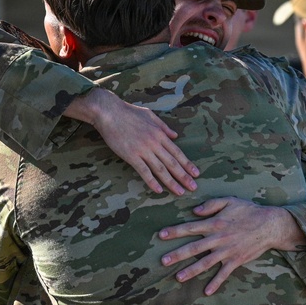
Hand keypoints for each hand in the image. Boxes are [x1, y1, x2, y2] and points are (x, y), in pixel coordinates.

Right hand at [67, 88, 198, 194]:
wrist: (109, 112)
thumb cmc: (128, 112)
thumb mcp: (150, 115)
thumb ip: (163, 126)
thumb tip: (175, 136)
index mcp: (160, 133)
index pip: (177, 152)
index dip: (187, 164)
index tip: (196, 173)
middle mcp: (154, 143)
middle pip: (172, 163)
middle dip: (184, 176)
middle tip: (193, 187)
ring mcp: (143, 150)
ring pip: (160, 169)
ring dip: (171, 182)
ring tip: (180, 192)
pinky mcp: (131, 155)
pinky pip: (144, 171)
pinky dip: (152, 181)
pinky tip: (158, 190)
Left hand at [158, 197, 305, 294]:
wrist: (269, 225)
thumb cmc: (248, 211)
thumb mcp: (229, 200)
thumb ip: (210, 204)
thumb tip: (194, 211)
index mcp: (214, 223)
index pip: (190, 227)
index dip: (175, 231)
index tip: (161, 235)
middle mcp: (218, 238)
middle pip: (194, 247)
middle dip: (177, 254)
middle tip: (163, 261)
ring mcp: (227, 251)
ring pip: (206, 263)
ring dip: (191, 271)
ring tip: (178, 277)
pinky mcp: (236, 260)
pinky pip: (224, 273)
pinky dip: (216, 282)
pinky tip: (206, 291)